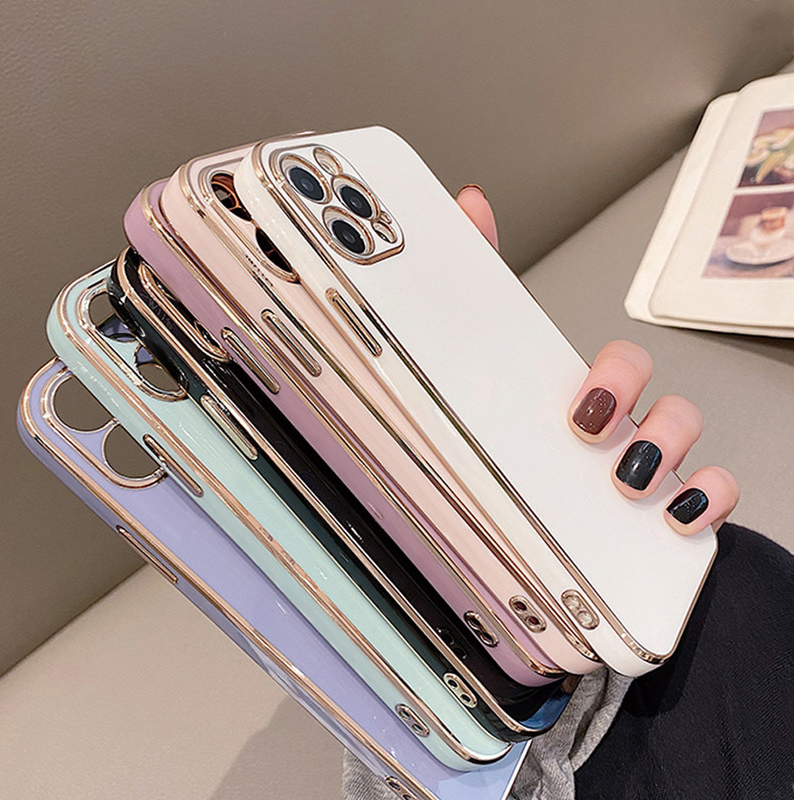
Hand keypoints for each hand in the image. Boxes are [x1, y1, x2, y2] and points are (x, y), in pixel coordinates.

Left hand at [457, 184, 739, 534]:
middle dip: (626, 398)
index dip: (613, 372)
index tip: (585, 400)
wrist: (553, 550)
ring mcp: (647, 458)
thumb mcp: (486, 390)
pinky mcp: (672, 503)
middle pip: (645, 382)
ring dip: (662, 448)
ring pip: (682, 426)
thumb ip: (477, 304)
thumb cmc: (525, 465)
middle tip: (588, 431)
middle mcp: (619, 421)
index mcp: (578, 399)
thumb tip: (472, 205)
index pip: (613, 363)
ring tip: (624, 481)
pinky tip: (677, 515)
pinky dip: (707, 498)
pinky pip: (716, 489)